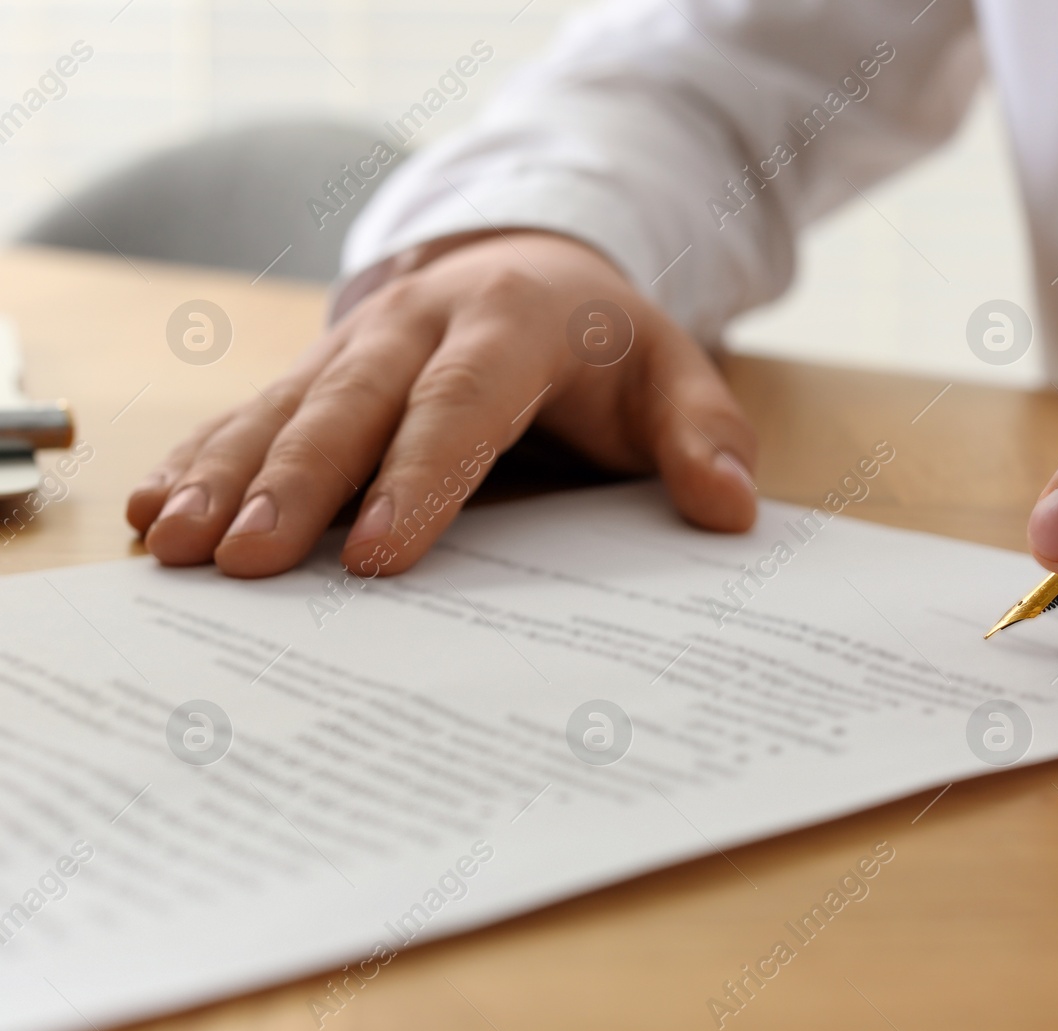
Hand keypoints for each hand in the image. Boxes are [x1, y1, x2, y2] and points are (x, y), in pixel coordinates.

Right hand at [127, 231, 757, 577]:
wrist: (537, 272)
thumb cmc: (608, 348)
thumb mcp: (674, 375)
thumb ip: (702, 435)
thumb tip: (731, 510)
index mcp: (514, 321)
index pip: (463, 402)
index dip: (420, 474)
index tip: (380, 553)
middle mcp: (421, 324)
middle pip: (351, 401)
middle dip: (295, 481)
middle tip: (244, 561)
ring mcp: (360, 345)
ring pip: (285, 406)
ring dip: (225, 474)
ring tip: (173, 544)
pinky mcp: (322, 372)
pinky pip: (255, 412)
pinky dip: (204, 458)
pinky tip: (155, 508)